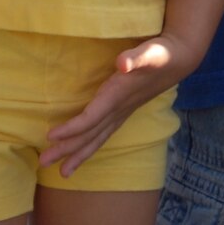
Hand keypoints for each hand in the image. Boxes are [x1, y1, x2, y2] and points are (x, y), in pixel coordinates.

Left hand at [43, 31, 198, 175]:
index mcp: (119, 96)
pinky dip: (90, 147)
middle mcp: (119, 110)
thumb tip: (122, 63)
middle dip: (68, 149)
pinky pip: (102, 135)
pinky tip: (81, 155)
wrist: (179, 61)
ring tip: (63, 172)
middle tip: (44, 162)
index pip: (92, 118)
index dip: (72, 128)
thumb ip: (136, 57)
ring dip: (78, 155)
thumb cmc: (160, 54)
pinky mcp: (122, 113)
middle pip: (90, 135)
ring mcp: (122, 114)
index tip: (50, 136)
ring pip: (97, 139)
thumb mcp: (149, 52)